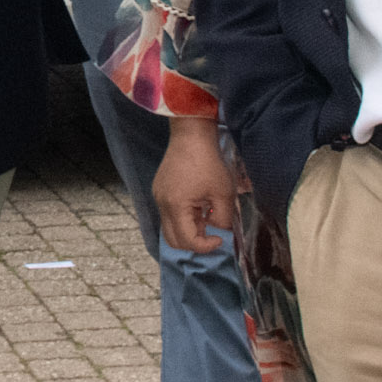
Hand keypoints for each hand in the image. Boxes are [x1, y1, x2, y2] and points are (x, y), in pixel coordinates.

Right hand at [154, 115, 240, 255]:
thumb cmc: (209, 162)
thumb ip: (223, 218)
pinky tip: (198, 205)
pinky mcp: (159, 189)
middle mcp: (162, 204)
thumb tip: (220, 231)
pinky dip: (182, 218)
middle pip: (172, 240)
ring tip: (206, 216)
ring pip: (169, 227)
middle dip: (193, 243)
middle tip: (211, 234)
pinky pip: (168, 214)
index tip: (220, 238)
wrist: (191, 135)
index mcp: (176, 206)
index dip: (205, 246)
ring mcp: (158, 196)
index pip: (187, 241)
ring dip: (188, 230)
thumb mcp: (224, 193)